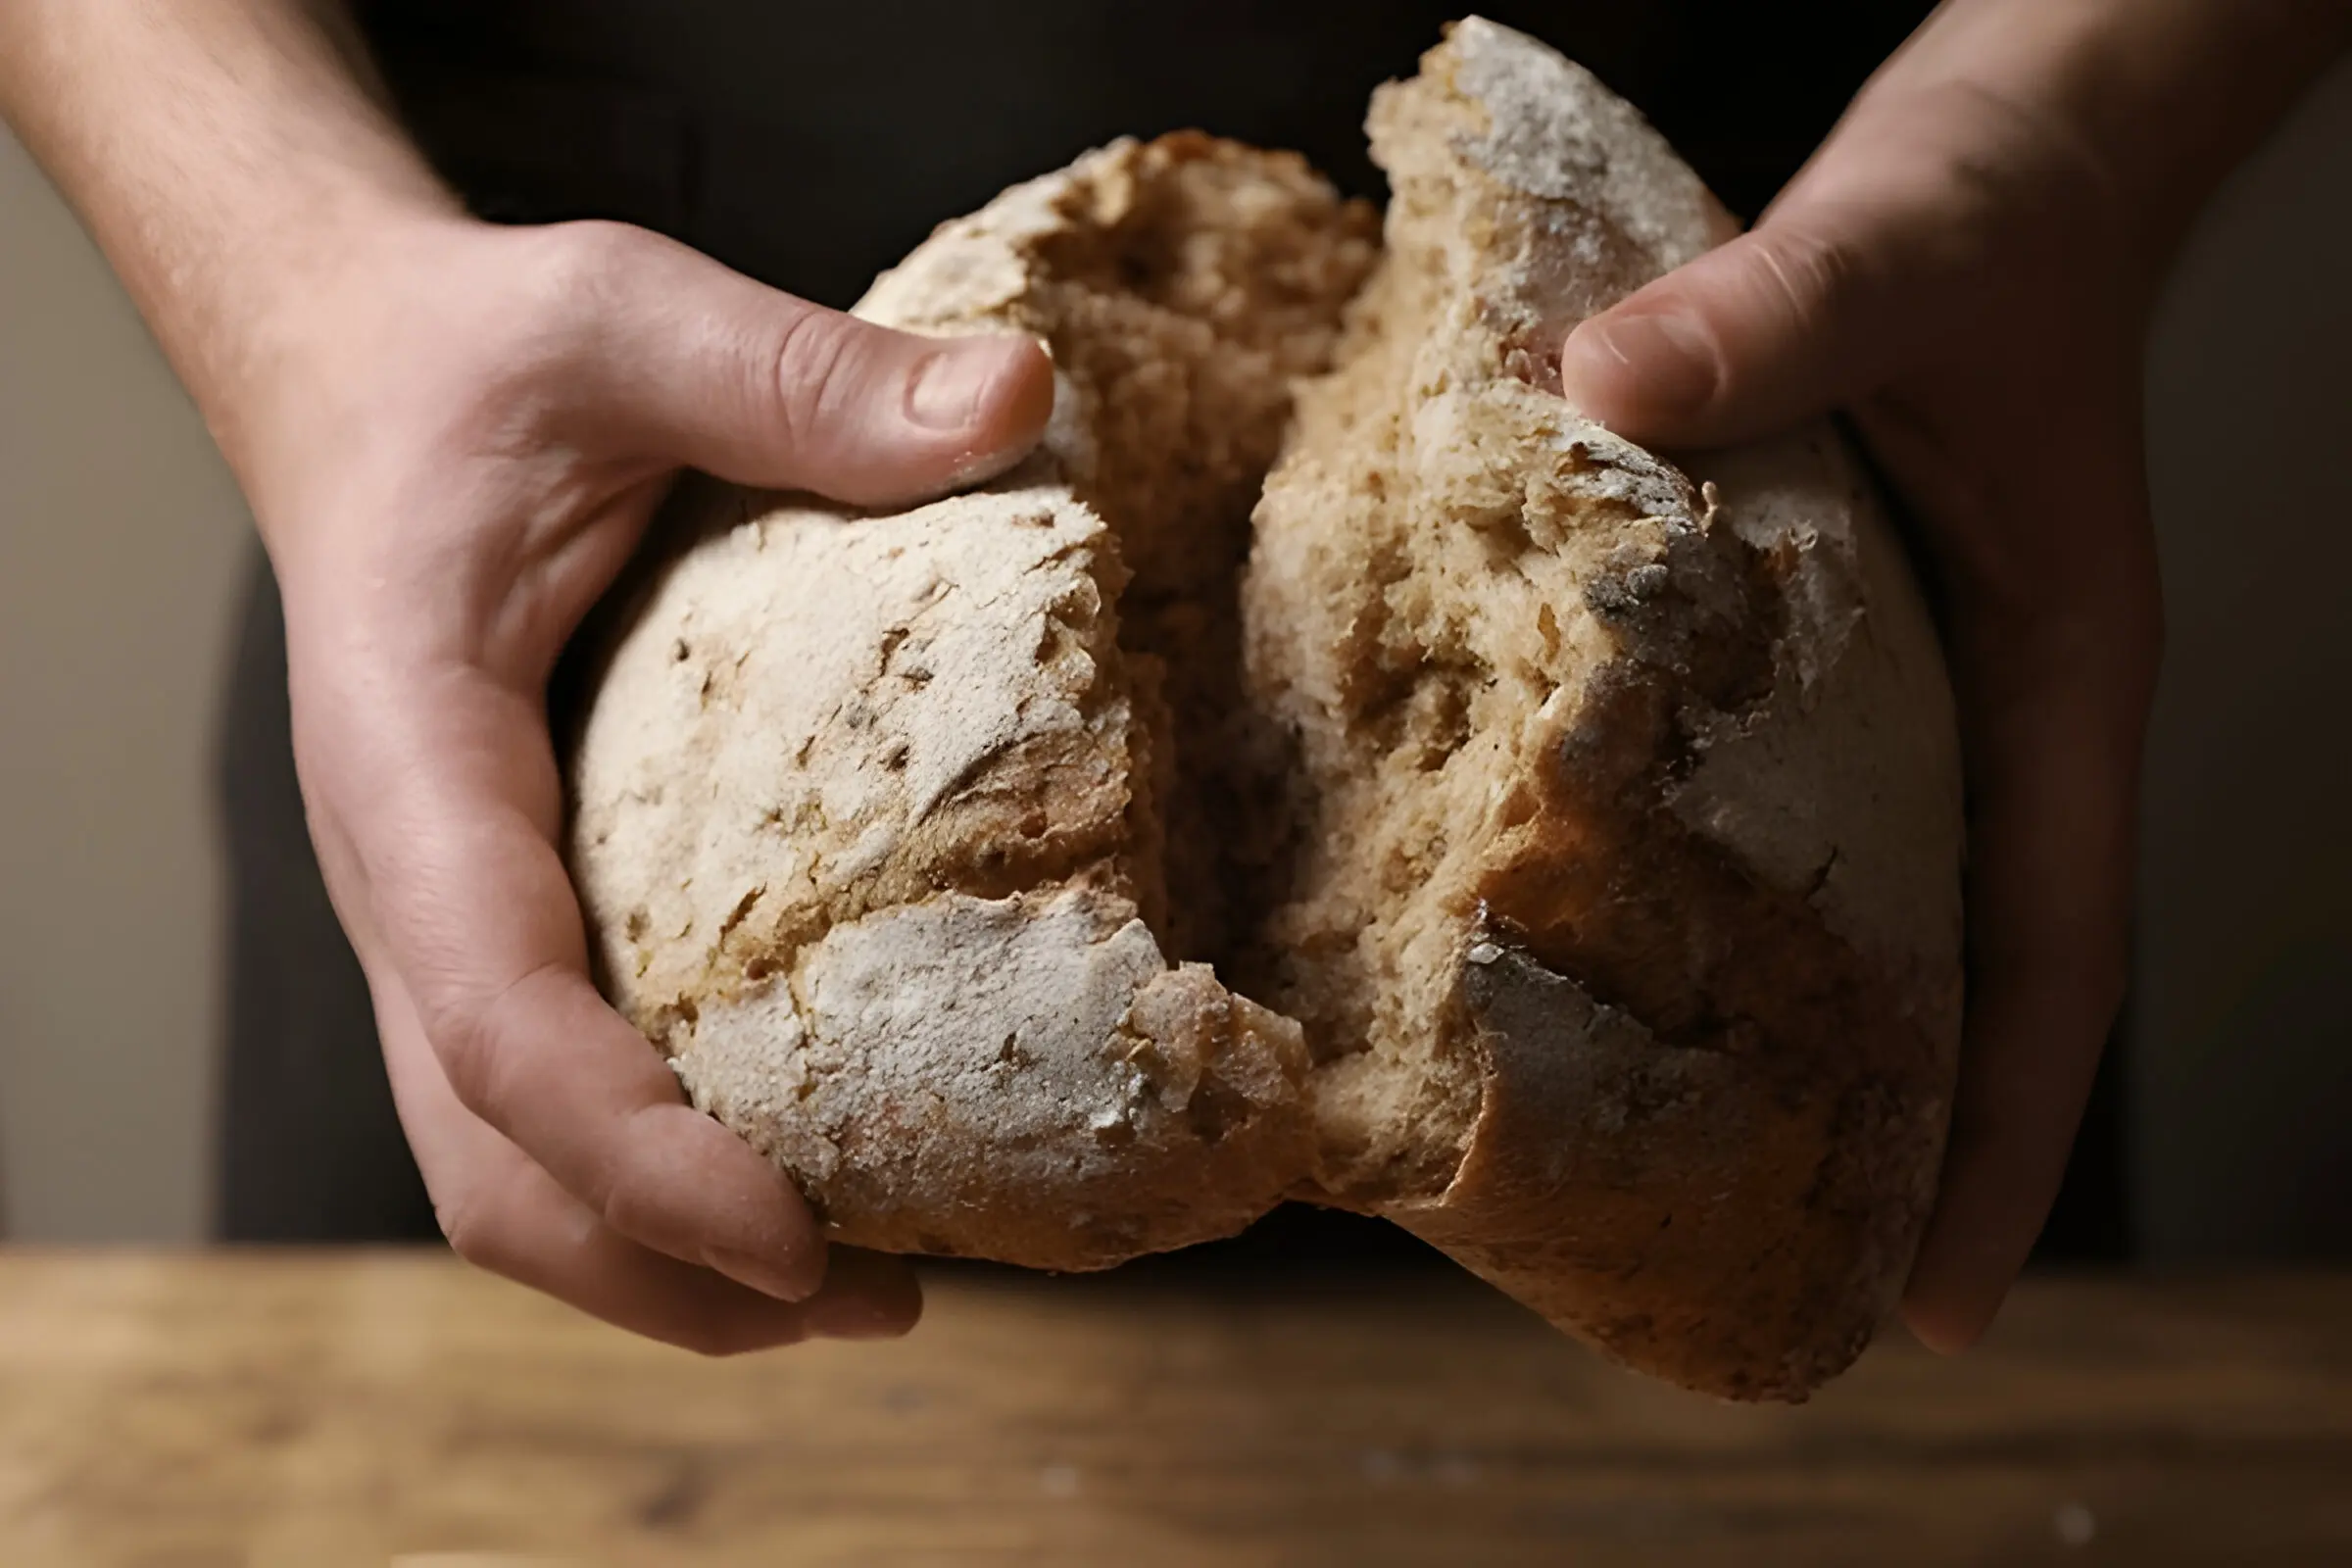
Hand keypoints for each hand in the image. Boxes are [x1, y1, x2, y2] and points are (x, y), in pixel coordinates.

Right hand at [239, 214, 1053, 1351]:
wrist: (364, 382)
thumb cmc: (478, 364)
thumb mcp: (628, 322)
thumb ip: (800, 372)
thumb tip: (1021, 398)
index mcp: (412, 754)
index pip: (491, 1004)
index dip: (630, 1145)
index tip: (790, 1232)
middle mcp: (410, 875)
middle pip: (485, 1156)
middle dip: (658, 1268)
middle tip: (872, 1299)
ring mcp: (446, 915)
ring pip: (501, 1163)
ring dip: (658, 1264)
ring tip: (861, 1291)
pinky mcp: (506, 918)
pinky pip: (548, 1100)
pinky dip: (658, 1180)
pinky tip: (809, 1174)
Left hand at [1558, 69, 2162, 1350]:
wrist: (2008, 140)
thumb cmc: (1998, 205)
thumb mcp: (1895, 253)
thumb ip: (1771, 317)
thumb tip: (1608, 385)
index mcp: (2049, 683)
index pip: (2048, 955)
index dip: (2006, 1139)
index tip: (1946, 1302)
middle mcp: (1974, 714)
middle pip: (1950, 978)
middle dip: (1888, 1144)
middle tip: (1778, 1298)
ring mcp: (1892, 684)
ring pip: (1855, 901)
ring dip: (1790, 1036)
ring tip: (1670, 1175)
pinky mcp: (1804, 633)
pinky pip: (1760, 791)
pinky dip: (1699, 877)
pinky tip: (1588, 927)